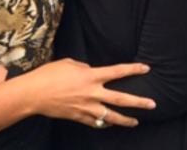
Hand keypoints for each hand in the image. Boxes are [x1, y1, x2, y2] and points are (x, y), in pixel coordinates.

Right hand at [24, 59, 155, 128]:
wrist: (34, 94)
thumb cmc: (49, 74)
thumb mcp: (68, 63)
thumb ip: (83, 67)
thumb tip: (90, 72)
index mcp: (90, 76)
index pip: (117, 72)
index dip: (133, 69)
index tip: (146, 68)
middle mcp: (92, 93)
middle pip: (121, 99)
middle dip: (138, 102)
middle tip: (152, 104)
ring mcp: (87, 107)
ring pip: (112, 116)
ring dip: (126, 120)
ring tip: (136, 121)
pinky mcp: (79, 117)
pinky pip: (97, 123)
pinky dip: (104, 123)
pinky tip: (110, 123)